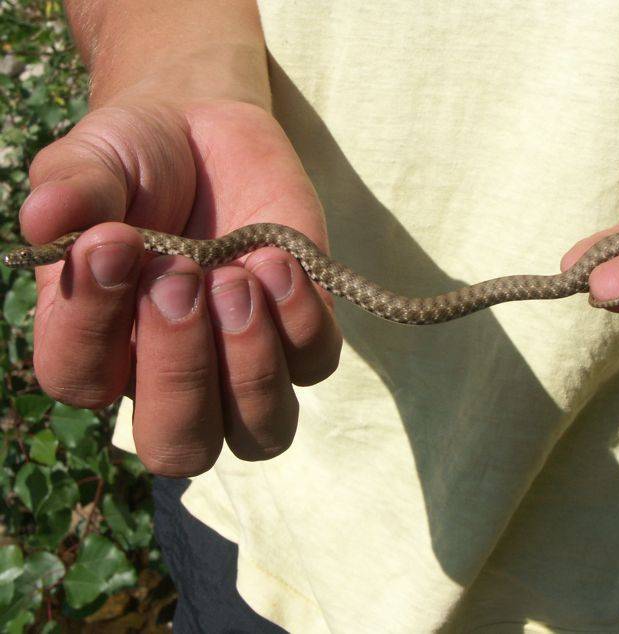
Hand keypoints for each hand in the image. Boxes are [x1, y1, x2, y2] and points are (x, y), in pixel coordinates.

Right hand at [23, 99, 341, 474]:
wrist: (208, 130)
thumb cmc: (136, 157)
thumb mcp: (96, 158)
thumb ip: (72, 187)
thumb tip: (43, 218)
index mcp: (99, 342)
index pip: (79, 380)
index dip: (92, 324)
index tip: (113, 240)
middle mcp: (172, 372)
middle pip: (180, 445)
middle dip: (182, 372)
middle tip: (181, 278)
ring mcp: (244, 360)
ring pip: (261, 431)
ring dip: (250, 366)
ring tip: (236, 277)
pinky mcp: (302, 331)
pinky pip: (315, 363)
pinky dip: (303, 321)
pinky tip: (280, 261)